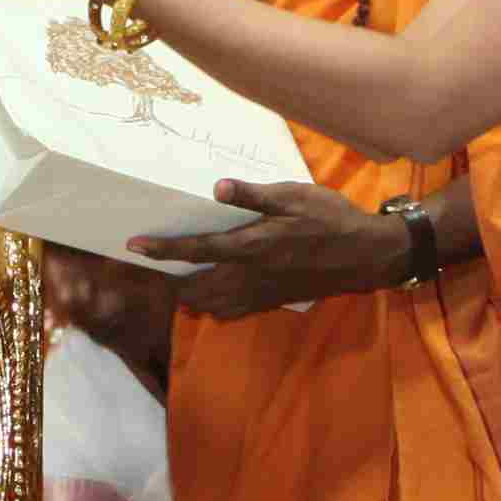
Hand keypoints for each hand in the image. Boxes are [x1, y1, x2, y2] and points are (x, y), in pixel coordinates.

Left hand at [134, 178, 414, 320]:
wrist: (366, 255)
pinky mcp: (272, 301)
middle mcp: (250, 276)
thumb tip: (216, 188)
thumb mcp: (294, 196)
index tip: (134, 246)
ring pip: (211, 305)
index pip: (196, 250)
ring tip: (176, 277)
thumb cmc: (330, 219)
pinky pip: (231, 312)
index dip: (162, 249)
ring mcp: (261, 293)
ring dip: (189, 294)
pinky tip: (212, 292)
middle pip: (194, 288)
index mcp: (251, 246)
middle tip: (150, 267)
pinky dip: (214, 305)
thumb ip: (253, 195)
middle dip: (168, 281)